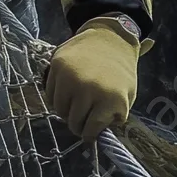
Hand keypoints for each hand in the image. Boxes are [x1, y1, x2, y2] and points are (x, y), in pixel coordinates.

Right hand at [45, 17, 139, 141]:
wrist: (110, 40)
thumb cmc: (121, 72)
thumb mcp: (126, 97)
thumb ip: (112, 116)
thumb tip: (95, 132)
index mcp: (110, 100)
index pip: (92, 128)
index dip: (89, 135)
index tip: (88, 136)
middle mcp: (88, 89)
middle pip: (73, 120)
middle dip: (77, 126)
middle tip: (79, 125)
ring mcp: (70, 77)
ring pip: (59, 109)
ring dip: (65, 113)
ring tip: (71, 110)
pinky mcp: (56, 66)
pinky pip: (50, 93)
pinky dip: (55, 99)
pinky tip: (64, 97)